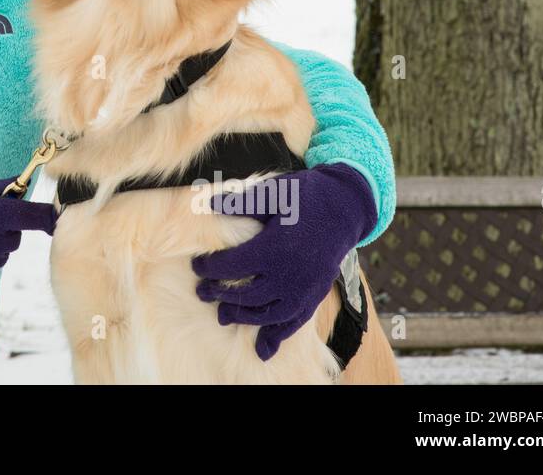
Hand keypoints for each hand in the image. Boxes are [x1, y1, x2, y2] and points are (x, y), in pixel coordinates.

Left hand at [191, 163, 375, 360]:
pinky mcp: (316, 294)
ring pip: (269, 313)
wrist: (345, 206)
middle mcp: (291, 273)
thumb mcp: (272, 192)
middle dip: (220, 294)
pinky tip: (263, 349)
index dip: (210, 268)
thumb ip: (241, 203)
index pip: (233, 266)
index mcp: (276, 247)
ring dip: (243, 318)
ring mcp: (306, 287)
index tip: (196, 267)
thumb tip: (208, 205)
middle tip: (201, 292)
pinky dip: (278, 335)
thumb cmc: (304, 196)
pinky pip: (295, 322)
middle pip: (247, 294)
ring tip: (222, 316)